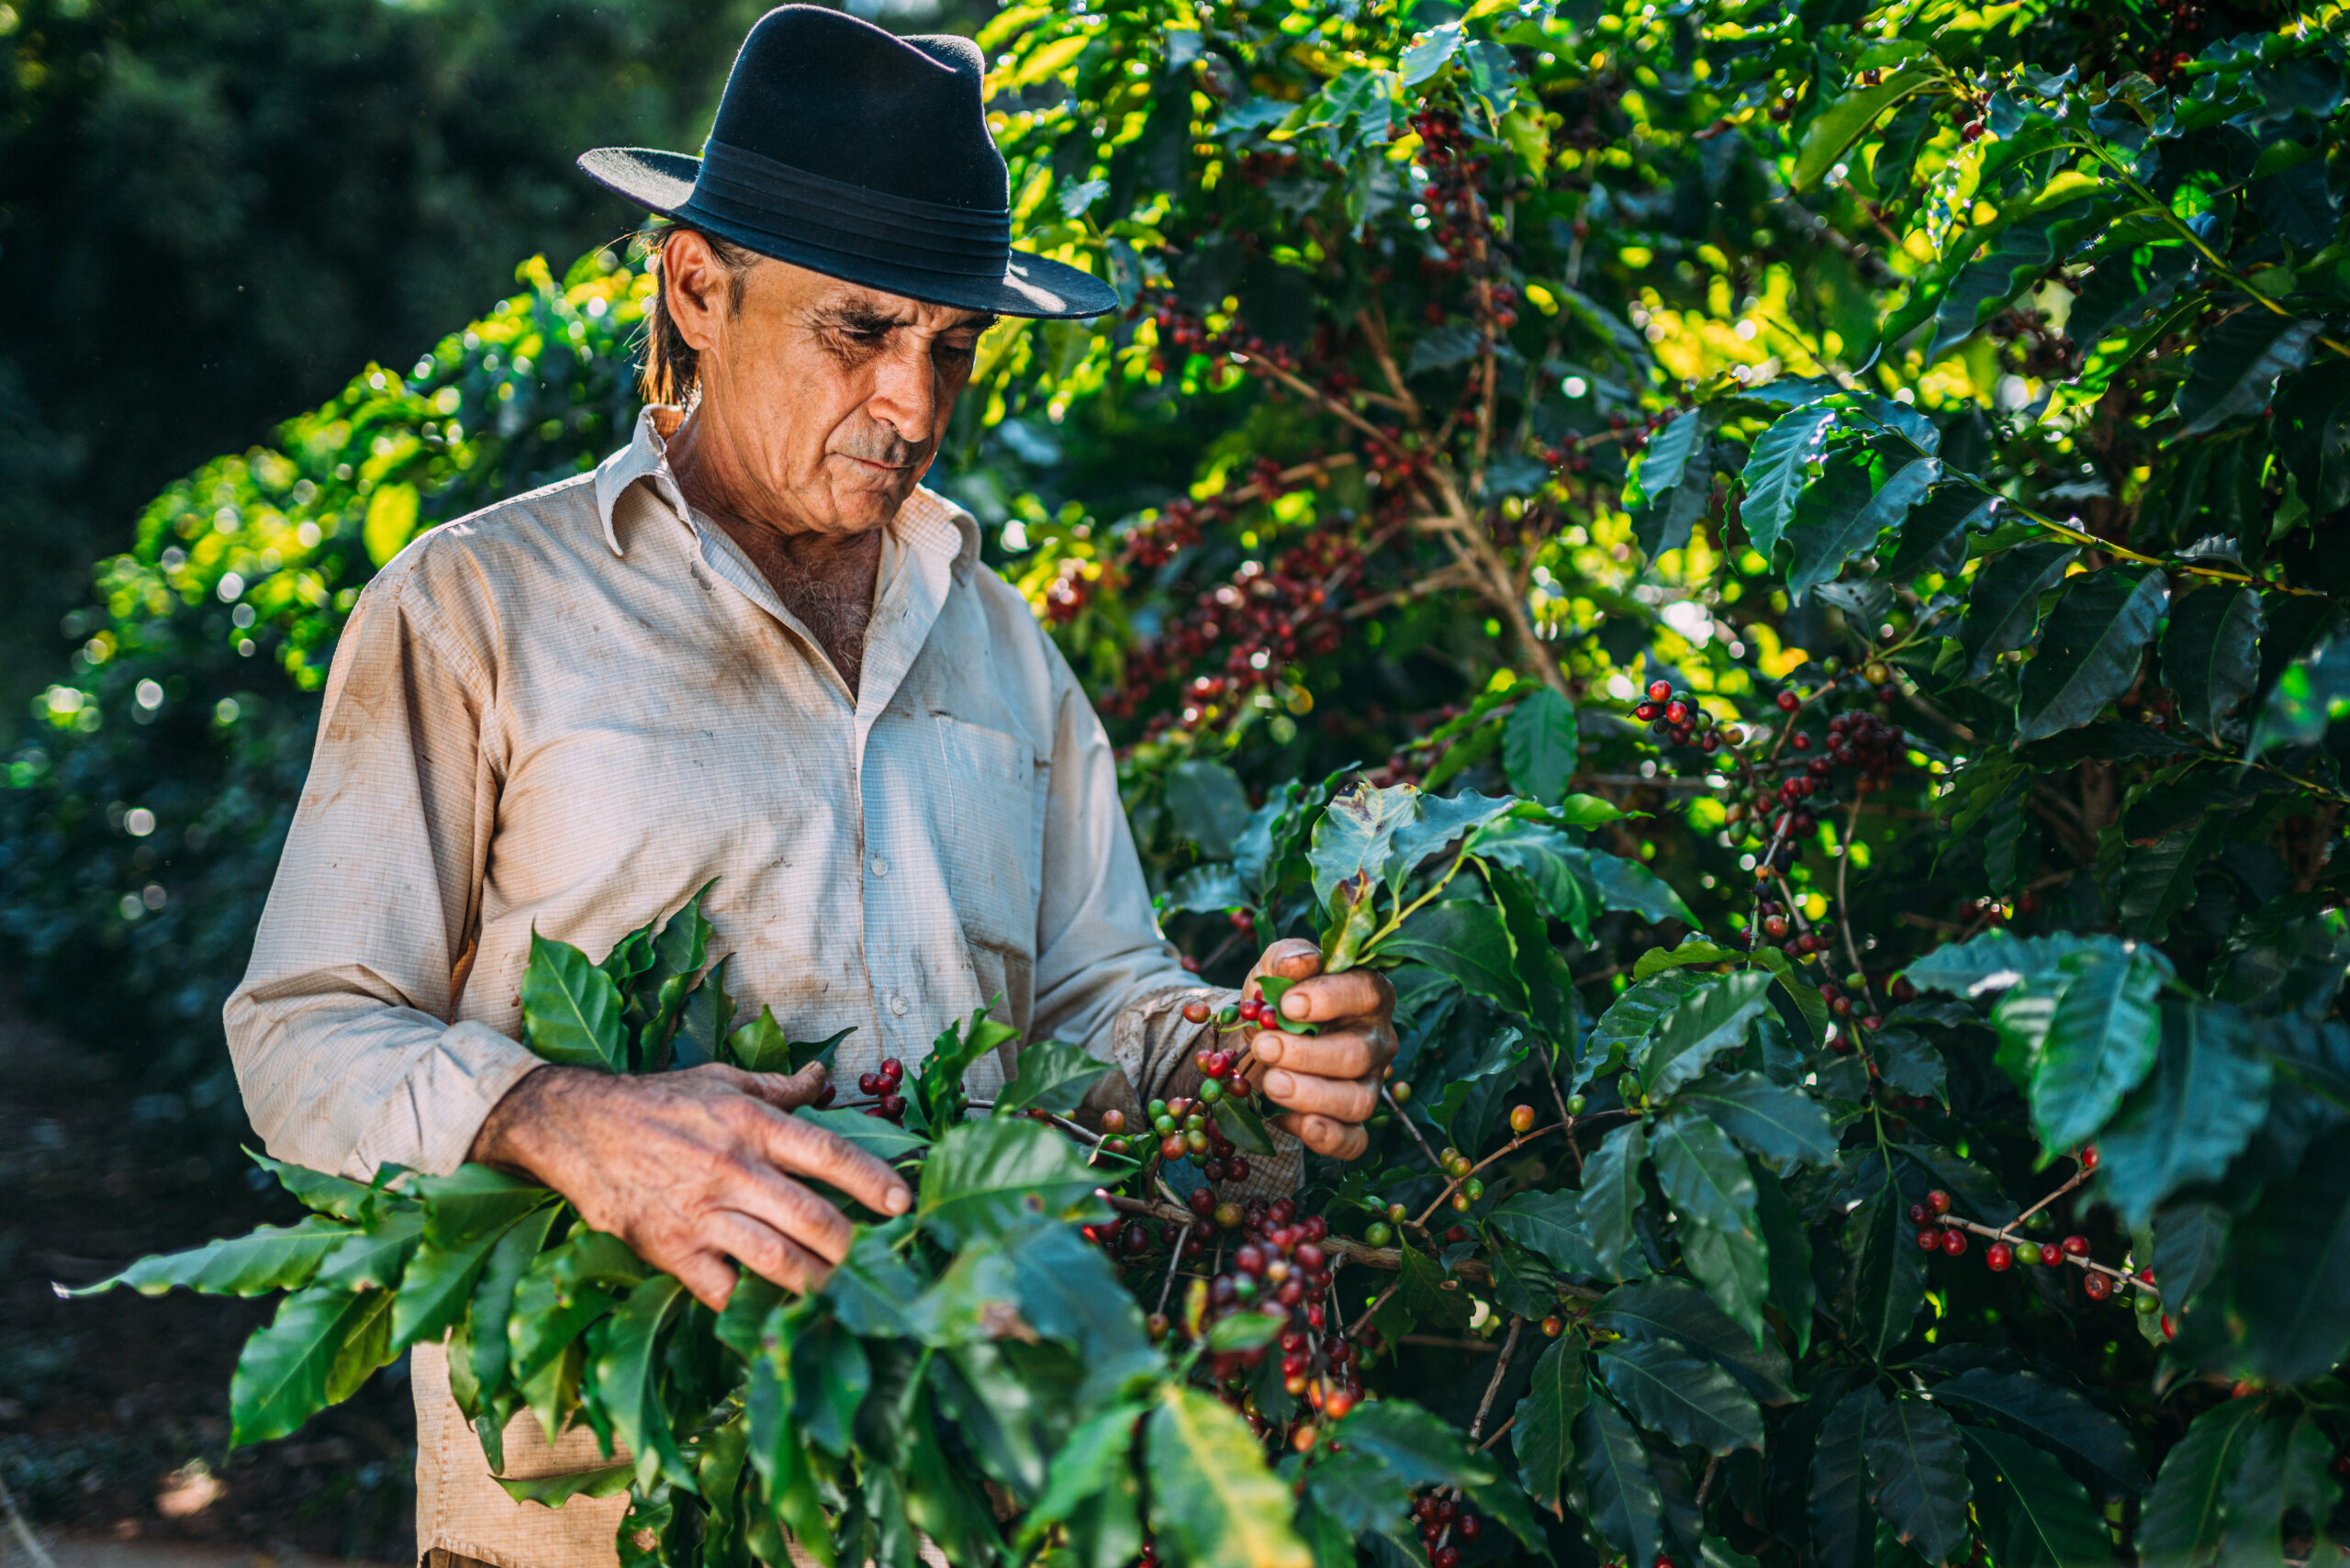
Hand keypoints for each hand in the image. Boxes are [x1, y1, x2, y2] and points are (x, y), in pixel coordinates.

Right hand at [469, 1061, 911, 1310]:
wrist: (575, 1126)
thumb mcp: (721, 1082)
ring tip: (843, 1297)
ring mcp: (701, 1214)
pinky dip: (750, 1304)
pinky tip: (774, 1312)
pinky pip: (720, 1289)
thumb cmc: (656, 1101)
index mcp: (752, 1125)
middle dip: (853, 1247)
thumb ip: (779, 1088)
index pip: (827, 1152)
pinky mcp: (669, 1250)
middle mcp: (732, 1169)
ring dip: (815, 1284)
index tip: (904, 1203)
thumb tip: (825, 1077)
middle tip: (882, 1265)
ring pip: (774, 1259)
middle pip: (810, 1217)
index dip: (871, 1179)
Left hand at [1242, 939, 1396, 1159]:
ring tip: (1271, 1083)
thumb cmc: (1277, 1000)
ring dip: (1312, 1095)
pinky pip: (1355, 1141)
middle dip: (1308, 1054)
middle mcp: (1377, 1041)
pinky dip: (1332, 1139)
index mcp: (1367, 995)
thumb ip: (1286, 958)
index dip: (1330, 998)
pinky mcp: (1351, 1122)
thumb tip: (1301, 962)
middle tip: (1265, 1047)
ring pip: (1358, 1100)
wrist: (1260, 1039)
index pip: (1367, 992)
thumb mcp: (1274, 970)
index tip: (1287, 1003)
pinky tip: (1305, 1126)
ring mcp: (1368, 1084)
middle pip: (1359, 1053)